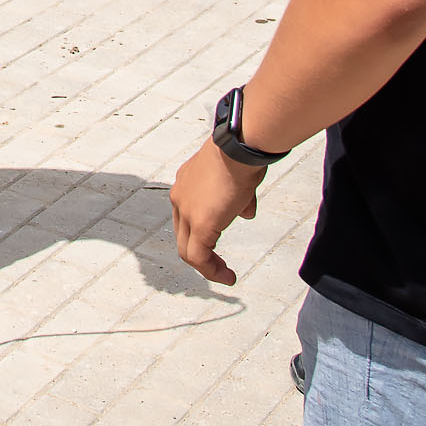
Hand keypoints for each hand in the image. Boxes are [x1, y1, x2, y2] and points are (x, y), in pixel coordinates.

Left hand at [170, 141, 262, 285]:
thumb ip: (237, 198)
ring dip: (207, 265)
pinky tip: (227, 277)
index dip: (201, 231)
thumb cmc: (242, 155)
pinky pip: (198, 257)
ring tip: (224, 274)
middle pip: (184, 234)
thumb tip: (245, 212)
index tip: (217, 242)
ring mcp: (186, 211)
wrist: (239, 148)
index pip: (188, 214)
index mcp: (187, 183)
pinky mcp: (199, 224)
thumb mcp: (238, 177)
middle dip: (201, 251)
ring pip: (188, 249)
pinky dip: (211, 271)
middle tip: (217, 265)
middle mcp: (180, 196)